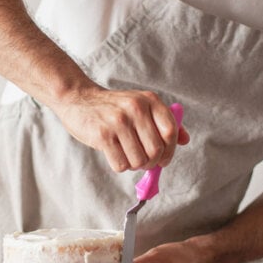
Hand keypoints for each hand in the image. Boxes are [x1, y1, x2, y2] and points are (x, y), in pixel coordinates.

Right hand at [51, 87, 189, 171]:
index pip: (171, 132)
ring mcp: (118, 121)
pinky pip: (121, 164)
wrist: (77, 98)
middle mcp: (136, 108)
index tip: (163, 159)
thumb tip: (185, 140)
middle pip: (156, 150)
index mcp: (149, 100)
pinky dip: (120, 165)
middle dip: (151, 162)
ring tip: (126, 154)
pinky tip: (114, 153)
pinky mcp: (102, 135)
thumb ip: (163, 122)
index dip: (170, 151)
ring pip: (139, 161)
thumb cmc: (112, 107)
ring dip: (134, 164)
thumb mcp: (140, 106)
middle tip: (143, 161)